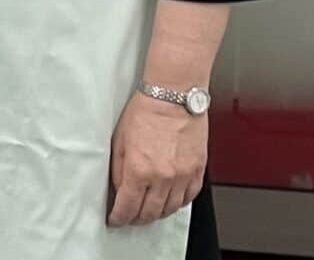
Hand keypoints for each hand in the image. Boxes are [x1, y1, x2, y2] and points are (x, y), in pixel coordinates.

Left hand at [108, 92, 206, 226]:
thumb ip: (118, 169)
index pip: (128, 207)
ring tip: (149, 210)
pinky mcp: (197, 170)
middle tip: (131, 216)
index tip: (116, 219)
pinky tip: (170, 200)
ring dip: (157, 213)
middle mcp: (162, 177)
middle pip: (149, 213)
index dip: (119, 217)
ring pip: (170, 209)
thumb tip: (119, 189)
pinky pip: (189, 197)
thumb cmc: (146, 111)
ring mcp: (182, 175)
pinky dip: (178, 203)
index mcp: (139, 170)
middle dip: (137, 218)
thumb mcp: (119, 141)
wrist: (173, 96)